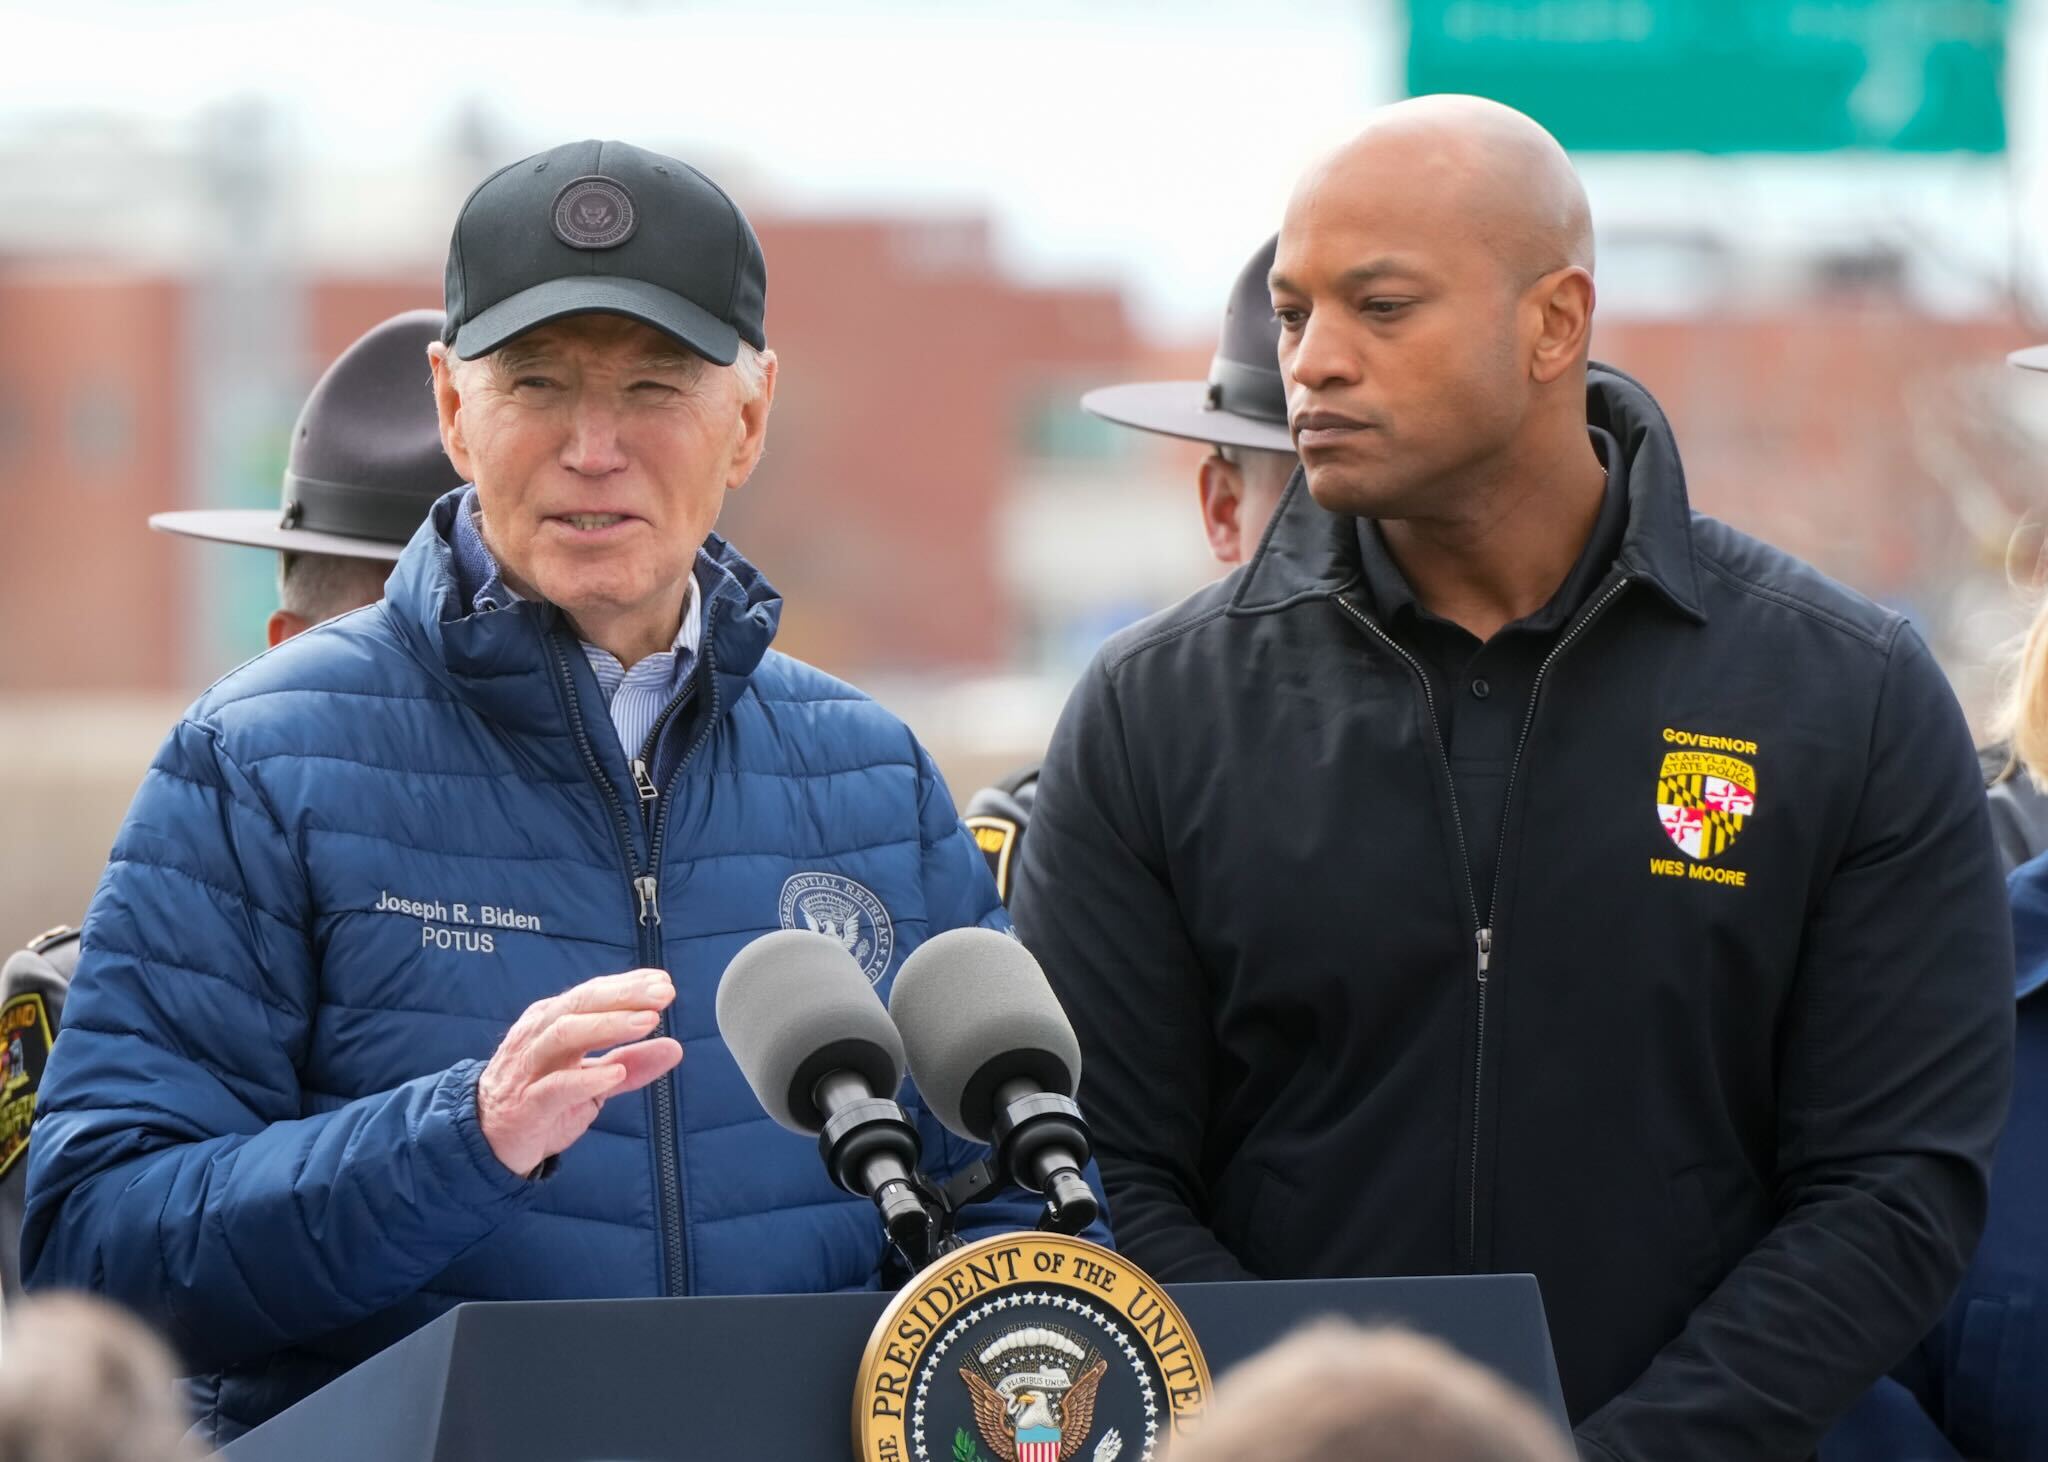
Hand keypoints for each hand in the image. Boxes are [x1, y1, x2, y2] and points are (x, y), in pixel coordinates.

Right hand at [478, 968, 682, 1175]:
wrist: (489, 1143)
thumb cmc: (542, 1100)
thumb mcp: (593, 1081)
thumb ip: (630, 1062)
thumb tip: (675, 1047)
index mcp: (552, 1022)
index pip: (591, 993)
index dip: (627, 985)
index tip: (664, 981)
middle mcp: (537, 1036)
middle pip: (579, 1004)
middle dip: (624, 996)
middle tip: (664, 994)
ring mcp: (529, 1068)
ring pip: (564, 1034)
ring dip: (608, 1026)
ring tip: (647, 1022)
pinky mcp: (525, 1105)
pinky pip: (554, 1087)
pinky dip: (585, 1078)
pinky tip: (615, 1074)